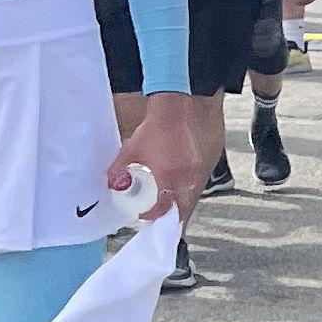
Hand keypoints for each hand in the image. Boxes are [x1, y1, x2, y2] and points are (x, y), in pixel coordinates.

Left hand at [111, 98, 202, 220]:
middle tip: (162, 217)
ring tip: (172, 202)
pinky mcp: (209, 161)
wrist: (180, 104)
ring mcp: (202, 170)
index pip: (163, 208)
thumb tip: (113, 185)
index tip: (144, 214)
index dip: (153, 215)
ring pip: (195, 196)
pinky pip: (201, 182)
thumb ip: (119, 170)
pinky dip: (191, 187)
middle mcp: (189, 177)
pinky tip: (182, 182)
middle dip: (173, 217)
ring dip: (183, 203)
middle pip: (185, 209)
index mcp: (169, 176)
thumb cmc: (156, 126)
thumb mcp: (131, 149)